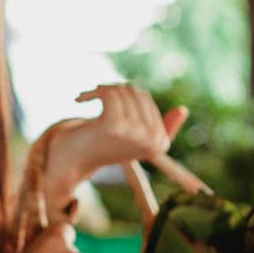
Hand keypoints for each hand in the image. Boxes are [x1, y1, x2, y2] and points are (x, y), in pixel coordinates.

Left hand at [41, 86, 186, 203]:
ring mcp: (135, 133)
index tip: (106, 101)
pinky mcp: (115, 125)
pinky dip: (92, 92)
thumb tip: (183, 110)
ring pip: (121, 90)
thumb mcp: (133, 137)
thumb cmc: (101, 146)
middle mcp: (152, 140)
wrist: (70, 162)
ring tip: (87, 98)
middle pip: (135, 91)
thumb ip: (158, 126)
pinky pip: (109, 92)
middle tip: (94, 97)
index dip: (121, 94)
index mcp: (160, 143)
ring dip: (100, 90)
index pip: (144, 98)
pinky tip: (80, 99)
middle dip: (113, 89)